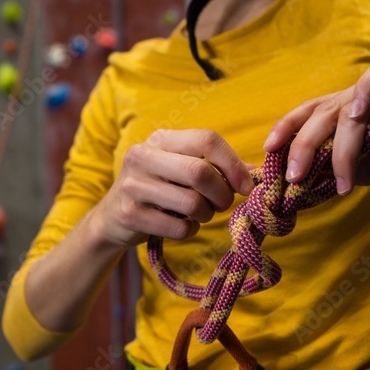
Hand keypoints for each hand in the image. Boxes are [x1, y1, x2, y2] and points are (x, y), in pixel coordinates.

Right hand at [91, 129, 255, 246]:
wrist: (112, 218)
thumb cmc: (158, 190)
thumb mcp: (180, 169)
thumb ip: (216, 167)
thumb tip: (257, 173)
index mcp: (160, 139)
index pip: (207, 139)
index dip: (233, 164)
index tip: (246, 186)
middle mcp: (142, 156)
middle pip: (200, 172)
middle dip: (222, 194)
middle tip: (223, 204)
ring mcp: (133, 185)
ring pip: (192, 203)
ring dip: (206, 215)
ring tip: (199, 214)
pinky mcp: (130, 214)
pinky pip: (179, 228)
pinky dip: (189, 231)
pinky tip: (181, 225)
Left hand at [263, 54, 369, 196]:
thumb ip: (339, 166)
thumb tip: (301, 173)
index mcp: (356, 111)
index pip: (314, 111)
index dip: (289, 126)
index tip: (268, 148)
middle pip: (325, 109)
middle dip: (303, 143)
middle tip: (293, 175)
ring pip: (350, 100)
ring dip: (338, 138)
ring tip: (337, 172)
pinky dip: (368, 91)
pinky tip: (358, 113)